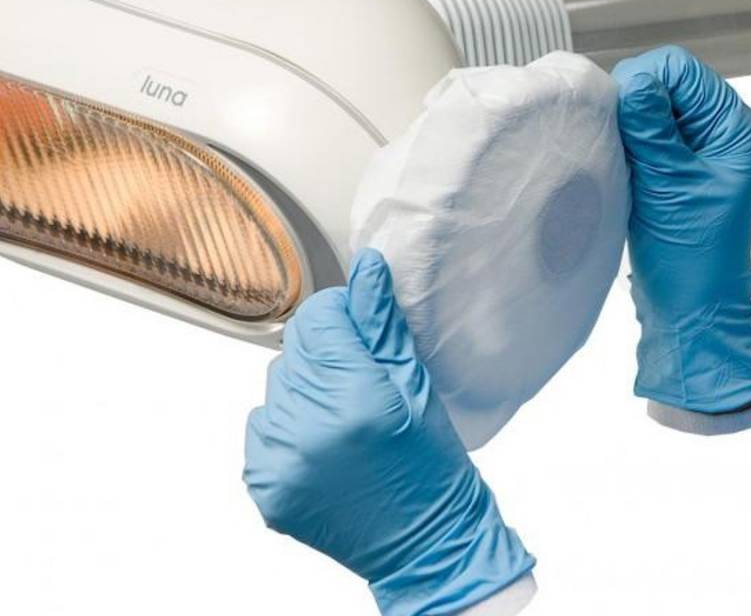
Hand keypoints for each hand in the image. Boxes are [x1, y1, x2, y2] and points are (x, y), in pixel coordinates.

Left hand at [244, 248, 533, 614]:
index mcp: (357, 399)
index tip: (359, 332)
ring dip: (305, 389)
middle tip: (360, 384)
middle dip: (326, 353)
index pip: (319, 316)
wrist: (423, 541)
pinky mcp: (265, 484)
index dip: (342, 315)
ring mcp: (281, 461)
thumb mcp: (415, 385)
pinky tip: (322, 442)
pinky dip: (288, 424)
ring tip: (343, 417)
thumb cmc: (430, 464)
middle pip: (296, 347)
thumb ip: (381, 324)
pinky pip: (262, 423)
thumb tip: (367, 266)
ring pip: (278, 382)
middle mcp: (310, 430)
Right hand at [613, 46, 750, 432]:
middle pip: (664, 83)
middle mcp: (717, 132)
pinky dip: (624, 143)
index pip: (681, 69)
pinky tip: (620, 166)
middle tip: (619, 142)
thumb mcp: (669, 185)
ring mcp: (693, 149)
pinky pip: (641, 134)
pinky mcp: (671, 166)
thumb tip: (633, 78)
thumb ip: (651, 129)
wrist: (687, 305)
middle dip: (632, 103)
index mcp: (733, 128)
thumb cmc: (690, 254)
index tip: (618, 113)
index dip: (644, 81)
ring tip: (622, 160)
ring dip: (626, 126)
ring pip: (648, 108)